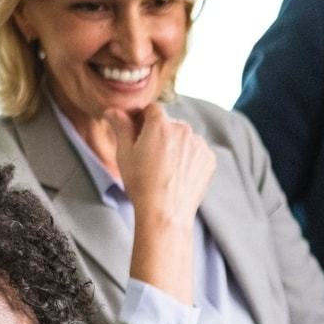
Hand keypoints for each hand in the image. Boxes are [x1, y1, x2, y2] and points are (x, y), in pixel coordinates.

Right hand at [100, 103, 214, 227]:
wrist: (165, 213)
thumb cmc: (141, 184)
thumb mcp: (124, 153)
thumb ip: (121, 127)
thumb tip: (113, 110)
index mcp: (161, 124)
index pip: (151, 109)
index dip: (142, 120)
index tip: (138, 134)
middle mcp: (184, 129)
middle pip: (169, 124)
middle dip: (160, 134)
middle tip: (150, 157)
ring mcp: (199, 144)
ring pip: (184, 137)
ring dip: (176, 145)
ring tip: (165, 169)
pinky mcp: (209, 159)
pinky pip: (196, 151)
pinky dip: (189, 158)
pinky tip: (178, 174)